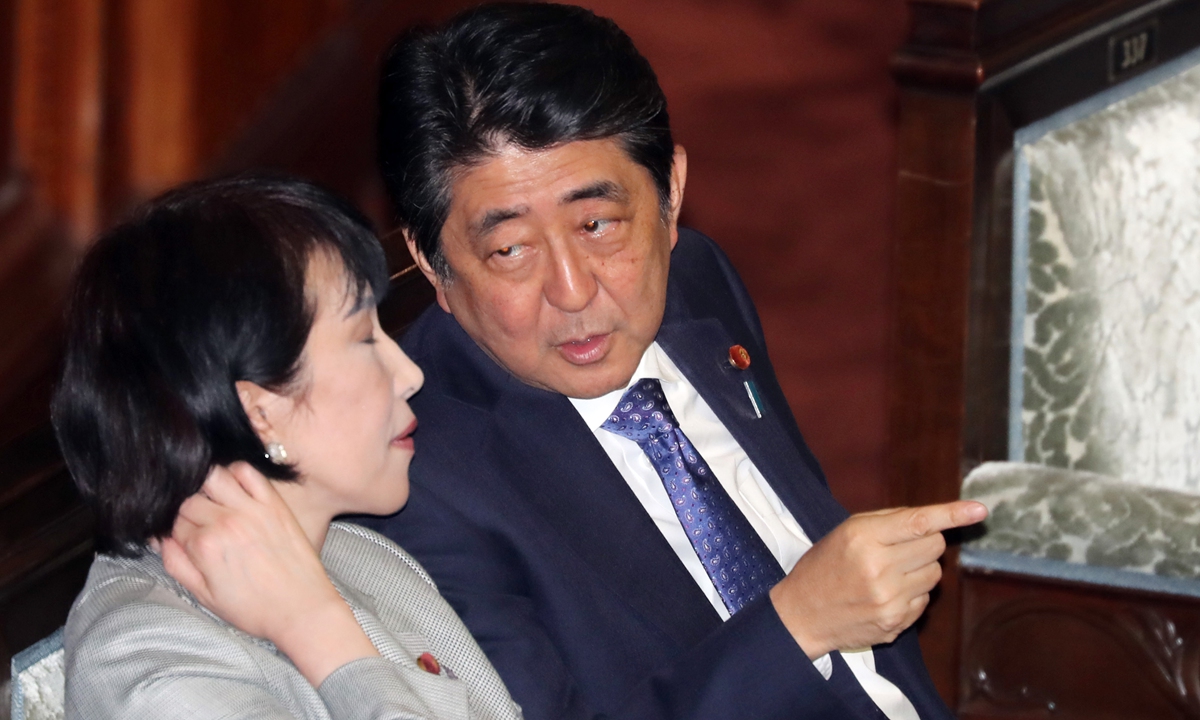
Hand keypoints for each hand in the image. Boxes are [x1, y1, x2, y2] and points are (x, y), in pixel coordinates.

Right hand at [161, 462, 377, 685]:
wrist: (302, 609)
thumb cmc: (255, 608)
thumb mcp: (205, 596)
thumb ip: (177, 565)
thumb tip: (160, 539)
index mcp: (205, 546)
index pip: (173, 523)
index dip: (174, 530)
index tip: (182, 537)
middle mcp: (226, 522)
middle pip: (189, 500)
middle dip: (187, 511)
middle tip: (198, 524)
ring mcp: (252, 509)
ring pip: (212, 477)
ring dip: (206, 486)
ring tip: (213, 503)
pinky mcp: (274, 503)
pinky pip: (248, 472)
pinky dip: (236, 472)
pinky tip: (234, 488)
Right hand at [769, 500, 986, 658]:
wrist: (802, 614)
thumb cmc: (824, 566)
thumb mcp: (846, 532)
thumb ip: (889, 521)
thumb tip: (936, 520)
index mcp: (863, 538)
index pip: (919, 523)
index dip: (952, 514)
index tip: (979, 510)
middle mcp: (879, 569)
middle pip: (934, 546)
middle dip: (924, 542)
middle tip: (899, 547)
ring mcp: (890, 600)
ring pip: (935, 574)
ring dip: (920, 569)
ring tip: (889, 573)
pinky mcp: (896, 623)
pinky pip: (926, 600)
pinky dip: (913, 593)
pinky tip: (886, 594)